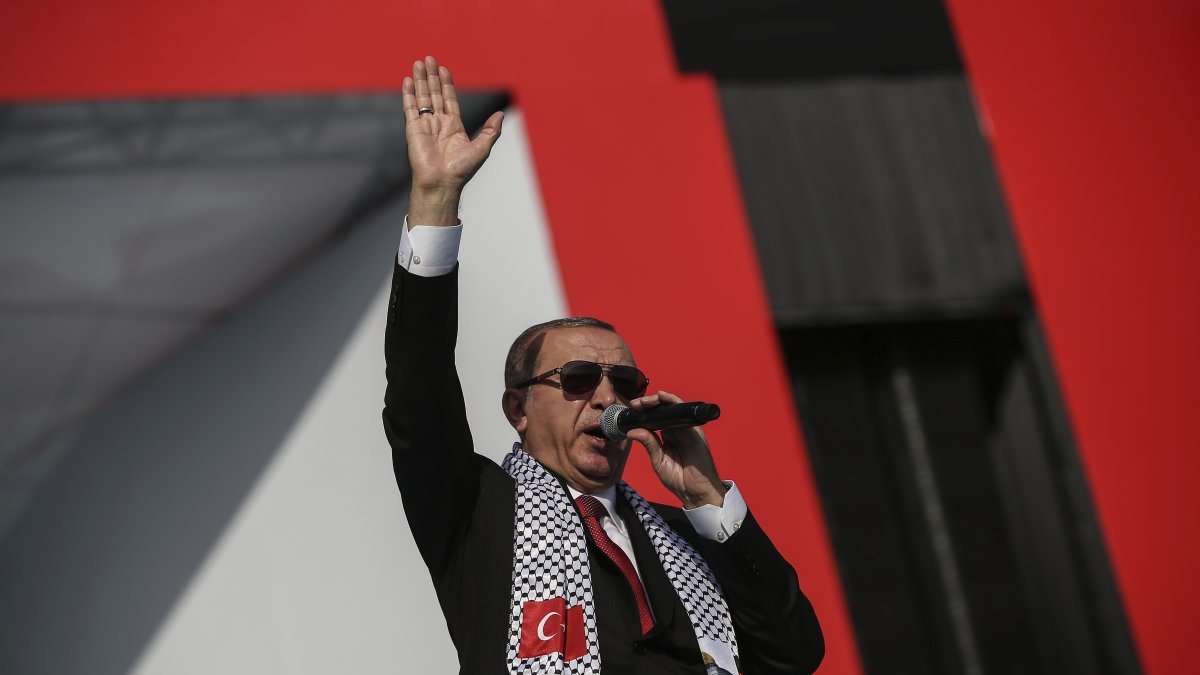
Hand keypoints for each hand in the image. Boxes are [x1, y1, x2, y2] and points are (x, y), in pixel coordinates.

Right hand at [403, 55, 503, 225]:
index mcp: (454, 126)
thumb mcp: (482, 148)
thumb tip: (501, 114)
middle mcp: (439, 123)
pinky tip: (408, 80)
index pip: (450, 99)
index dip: (447, 83)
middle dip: (432, 76)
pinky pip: (410, 107)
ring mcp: (425, 125)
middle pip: (435, 93)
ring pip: (422, 97)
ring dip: (421, 80)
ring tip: (419, 63)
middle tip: (429, 58)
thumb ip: (491, 130)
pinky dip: (409, 93)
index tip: (444, 68)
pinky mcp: (413, 129)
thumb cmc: (461, 170)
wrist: (442, 183)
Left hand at [625, 391, 729, 508]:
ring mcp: (687, 429)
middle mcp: (678, 430)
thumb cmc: (680, 479)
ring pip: (672, 407)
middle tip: (635, 403)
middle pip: (663, 410)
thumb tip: (632, 431)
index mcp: (669, 436)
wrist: (695, 492)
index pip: (656, 418)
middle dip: (648, 403)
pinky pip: (684, 412)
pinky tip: (662, 397)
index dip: (644, 412)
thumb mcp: (658, 460)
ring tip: (644, 401)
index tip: (631, 409)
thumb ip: (648, 443)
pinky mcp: (694, 431)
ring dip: (657, 400)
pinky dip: (673, 402)